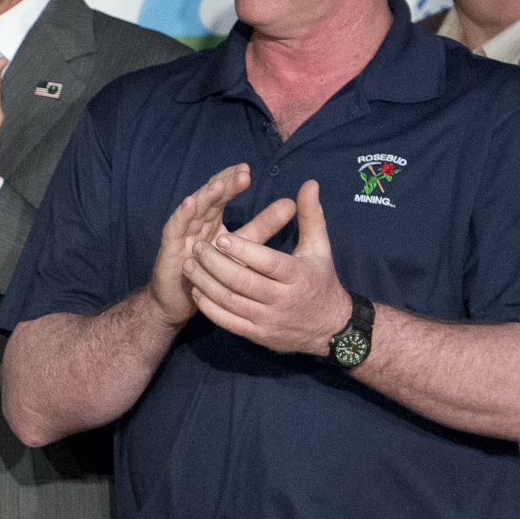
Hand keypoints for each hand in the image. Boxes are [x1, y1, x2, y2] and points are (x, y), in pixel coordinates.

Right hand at [146, 164, 250, 326]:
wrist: (183, 302)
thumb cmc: (212, 275)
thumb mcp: (243, 248)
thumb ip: (263, 226)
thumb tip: (290, 204)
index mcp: (213, 221)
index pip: (222, 195)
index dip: (232, 181)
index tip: (247, 170)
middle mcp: (196, 224)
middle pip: (210, 199)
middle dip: (224, 185)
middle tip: (241, 174)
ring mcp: (182, 235)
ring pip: (193, 211)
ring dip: (204, 197)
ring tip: (218, 186)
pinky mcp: (170, 249)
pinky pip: (174, 229)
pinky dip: (182, 215)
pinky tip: (190, 203)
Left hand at [184, 177, 352, 356]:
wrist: (330, 328)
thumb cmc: (320, 281)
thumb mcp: (320, 248)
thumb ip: (310, 216)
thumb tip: (309, 183)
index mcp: (299, 276)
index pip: (267, 262)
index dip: (243, 250)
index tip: (220, 236)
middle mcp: (284, 300)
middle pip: (242, 282)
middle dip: (215, 264)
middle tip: (196, 246)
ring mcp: (269, 320)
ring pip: (230, 301)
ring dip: (205, 283)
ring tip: (189, 264)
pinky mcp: (258, 335)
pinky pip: (228, 321)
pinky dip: (210, 306)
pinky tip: (197, 290)